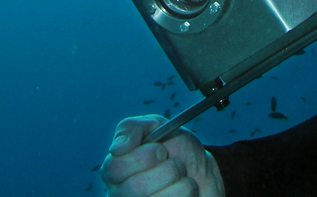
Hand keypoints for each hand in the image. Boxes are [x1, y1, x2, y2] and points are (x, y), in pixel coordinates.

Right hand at [102, 116, 223, 196]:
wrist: (202, 172)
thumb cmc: (175, 149)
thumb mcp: (156, 126)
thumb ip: (132, 128)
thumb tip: (116, 147)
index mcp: (114, 171)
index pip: (113, 168)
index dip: (143, 157)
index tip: (161, 150)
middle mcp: (120, 194)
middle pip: (135, 188)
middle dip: (167, 169)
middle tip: (175, 164)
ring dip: (181, 182)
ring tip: (181, 178)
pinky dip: (188, 193)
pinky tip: (184, 191)